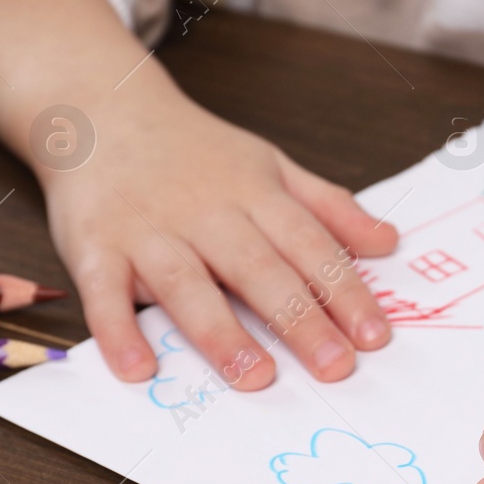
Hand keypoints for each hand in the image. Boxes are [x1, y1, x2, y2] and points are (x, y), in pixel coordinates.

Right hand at [0, 0, 396, 387]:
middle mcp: (206, 213)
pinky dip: (118, 331)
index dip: (345, 291)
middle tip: (334, 368)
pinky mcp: (95, 246)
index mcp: (255, 194)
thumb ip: (328, 207)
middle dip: (299, 319)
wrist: (103, 106)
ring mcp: (148, 230)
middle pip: (258, 269)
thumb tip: (388, 242)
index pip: (310, 246)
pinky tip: (139, 370)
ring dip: (222, 333)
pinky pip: (104, 292)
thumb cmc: (197, 151)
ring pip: (188, 284)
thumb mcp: (271, 166)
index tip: (374, 337)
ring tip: (256, 377)